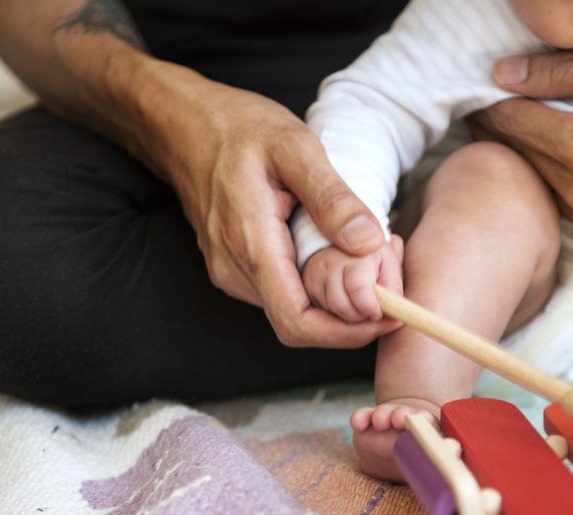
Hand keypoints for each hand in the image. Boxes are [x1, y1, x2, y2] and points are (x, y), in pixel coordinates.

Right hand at [150, 68, 398, 347]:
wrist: (183, 124)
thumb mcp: (295, 146)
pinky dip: (313, 285)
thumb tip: (369, 244)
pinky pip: (279, 291)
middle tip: (388, 279)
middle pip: (299, 324)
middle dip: (349, 315)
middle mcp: (234, 269)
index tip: (387, 313)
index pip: (297, 323)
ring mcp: (229, 270)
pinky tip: (335, 253)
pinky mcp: (232, 265)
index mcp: (251, 244)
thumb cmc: (237, 127)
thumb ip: (332, 198)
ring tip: (369, 261)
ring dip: (334, 301)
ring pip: (290, 310)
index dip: (346, 332)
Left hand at [471, 43, 572, 242]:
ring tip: (536, 126)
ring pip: (538, 180)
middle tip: (504, 105)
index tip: (484, 90)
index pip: (510, 122)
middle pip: (518, 155)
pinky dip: (558, 177)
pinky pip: (563, 201)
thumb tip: (504, 75)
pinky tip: (570, 156)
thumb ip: (565, 71)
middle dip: (506, 128)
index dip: (492, 102)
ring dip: (531, 154)